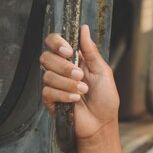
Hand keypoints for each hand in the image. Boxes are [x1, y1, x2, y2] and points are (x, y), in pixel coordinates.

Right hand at [40, 24, 119, 139]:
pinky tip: (76, 100)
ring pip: (48, 75)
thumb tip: (84, 29)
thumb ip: (91, 51)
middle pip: (46, 57)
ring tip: (83, 91)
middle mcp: (61, 70)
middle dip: (64, 66)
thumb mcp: (103, 71)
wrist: (102, 123)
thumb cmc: (106, 98)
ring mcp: (54, 85)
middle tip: (80, 75)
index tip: (68, 50)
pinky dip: (64, 95)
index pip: (54, 42)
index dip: (56, 43)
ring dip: (68, 84)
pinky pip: (48, 92)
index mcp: (73, 59)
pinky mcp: (50, 100)